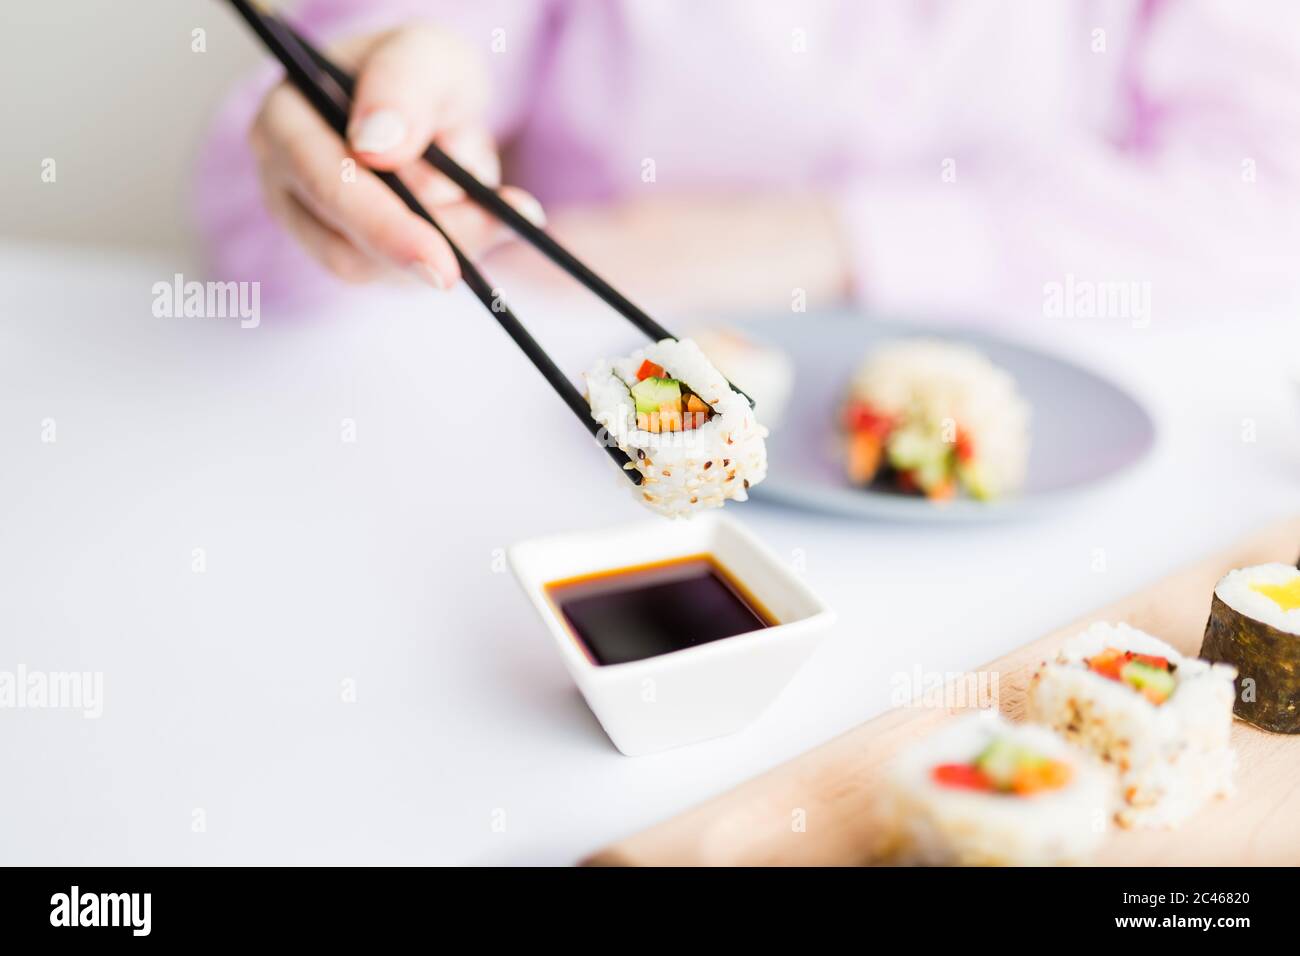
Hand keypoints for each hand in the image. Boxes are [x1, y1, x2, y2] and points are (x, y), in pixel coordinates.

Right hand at [248, 23, 544, 288]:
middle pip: (346, 246)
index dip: (381, 224)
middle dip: (423, 252)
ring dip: (445, 247)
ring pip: (379, 271)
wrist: (431, 104)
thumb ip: (403, 85)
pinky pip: (401, 277)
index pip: (323, 183)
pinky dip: (452, 255)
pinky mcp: (352, 255)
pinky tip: (492, 226)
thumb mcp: (427, 54)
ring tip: (500, 211)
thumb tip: (374, 147)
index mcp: (287, 119)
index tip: (438, 256)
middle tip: (480, 258)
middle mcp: (286, 180)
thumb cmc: (421, 73)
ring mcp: (314, 226)